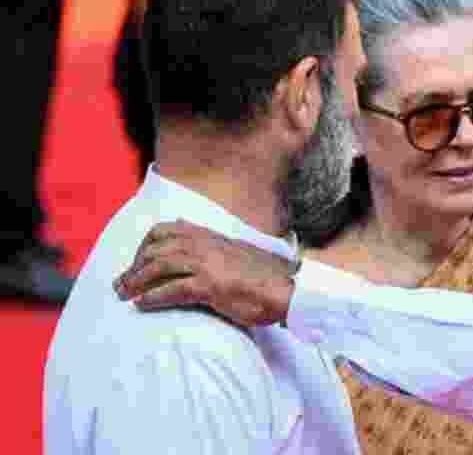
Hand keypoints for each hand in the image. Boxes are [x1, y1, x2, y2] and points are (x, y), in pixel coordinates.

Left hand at [113, 219, 295, 326]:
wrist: (288, 289)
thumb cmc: (265, 277)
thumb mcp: (238, 253)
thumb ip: (216, 249)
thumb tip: (198, 251)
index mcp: (211, 236)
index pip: (166, 230)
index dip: (145, 246)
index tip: (138, 263)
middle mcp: (206, 245)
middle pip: (156, 248)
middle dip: (133, 266)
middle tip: (121, 285)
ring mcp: (208, 264)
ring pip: (159, 266)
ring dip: (137, 281)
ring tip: (124, 295)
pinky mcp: (211, 286)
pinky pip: (172, 290)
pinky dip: (153, 297)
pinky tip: (143, 305)